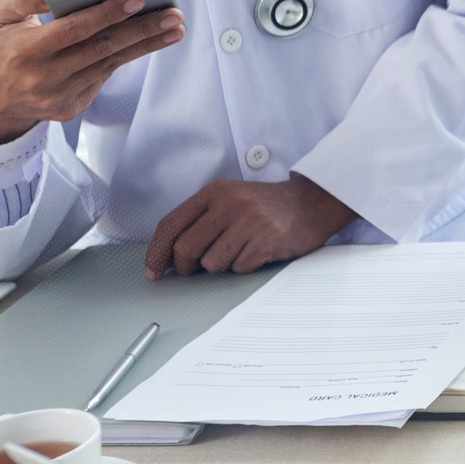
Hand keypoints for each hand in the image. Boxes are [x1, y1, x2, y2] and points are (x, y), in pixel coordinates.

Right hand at [0, 0, 184, 147]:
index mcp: (26, 51)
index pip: (75, 29)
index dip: (108, 13)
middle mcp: (45, 77)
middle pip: (103, 48)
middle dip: (143, 30)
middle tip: (174, 15)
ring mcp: (61, 96)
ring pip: (110, 64)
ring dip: (145, 45)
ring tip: (173, 28)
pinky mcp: (71, 107)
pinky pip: (102, 77)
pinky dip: (123, 57)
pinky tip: (147, 43)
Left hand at [144, 175, 356, 277]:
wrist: (311, 203)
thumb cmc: (266, 206)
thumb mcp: (230, 199)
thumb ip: (201, 220)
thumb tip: (169, 256)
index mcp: (214, 192)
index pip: (171, 224)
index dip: (157, 251)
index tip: (153, 270)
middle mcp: (229, 204)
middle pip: (186, 248)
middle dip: (184, 266)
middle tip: (192, 270)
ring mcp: (249, 222)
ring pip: (212, 263)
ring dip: (220, 266)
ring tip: (237, 252)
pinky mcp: (266, 240)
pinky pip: (239, 268)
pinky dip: (244, 267)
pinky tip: (256, 252)